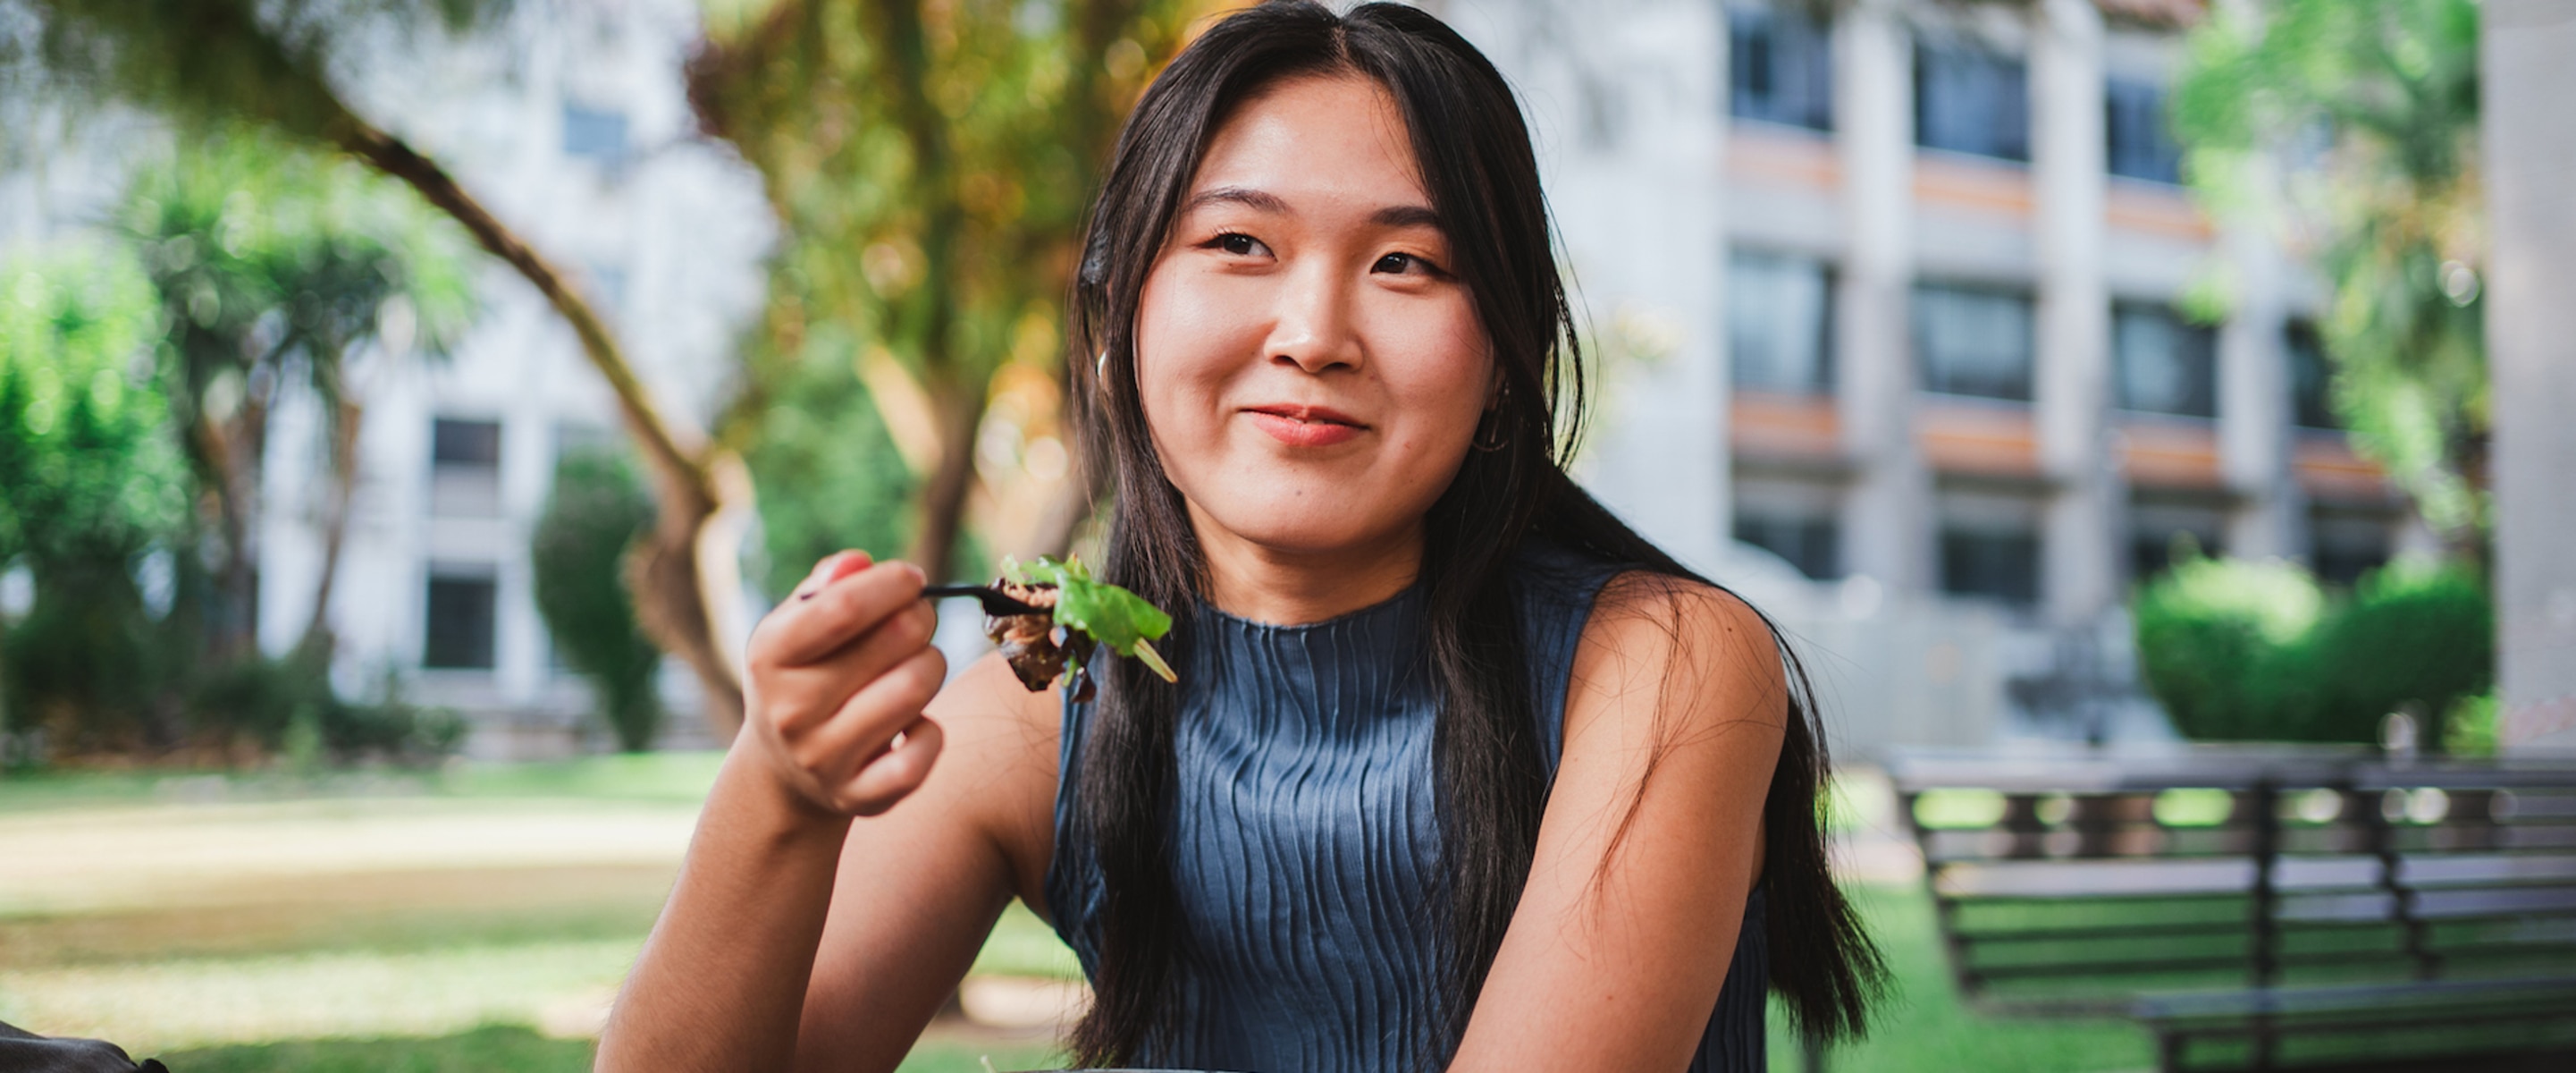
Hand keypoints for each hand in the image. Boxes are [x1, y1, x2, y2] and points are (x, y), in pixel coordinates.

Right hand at [740, 551, 947, 817]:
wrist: (784, 773)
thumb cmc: (804, 676)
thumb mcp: (796, 627)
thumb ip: (827, 587)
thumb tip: (857, 563)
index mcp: (770, 656)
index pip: (842, 608)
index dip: (891, 584)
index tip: (911, 578)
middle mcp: (791, 710)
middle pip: (895, 640)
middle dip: (920, 618)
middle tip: (917, 619)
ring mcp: (824, 759)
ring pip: (915, 688)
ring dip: (931, 664)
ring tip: (916, 664)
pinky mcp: (859, 797)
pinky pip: (922, 754)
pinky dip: (932, 732)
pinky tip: (914, 722)